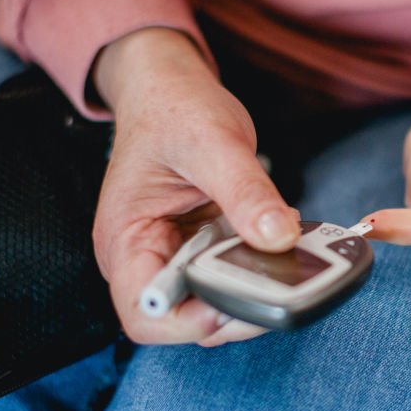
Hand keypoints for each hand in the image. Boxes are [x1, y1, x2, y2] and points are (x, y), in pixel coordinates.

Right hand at [92, 28, 299, 345]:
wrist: (171, 88)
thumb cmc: (174, 109)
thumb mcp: (214, 141)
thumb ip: (246, 192)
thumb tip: (280, 239)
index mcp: (125, 240)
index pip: (145, 313)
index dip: (188, 322)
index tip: (234, 299)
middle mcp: (144, 259)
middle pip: (184, 320)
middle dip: (233, 311)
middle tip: (282, 284)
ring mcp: (174, 258)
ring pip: (213, 306)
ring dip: (252, 292)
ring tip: (286, 263)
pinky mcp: (201, 252)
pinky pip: (230, 278)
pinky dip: (259, 273)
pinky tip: (281, 248)